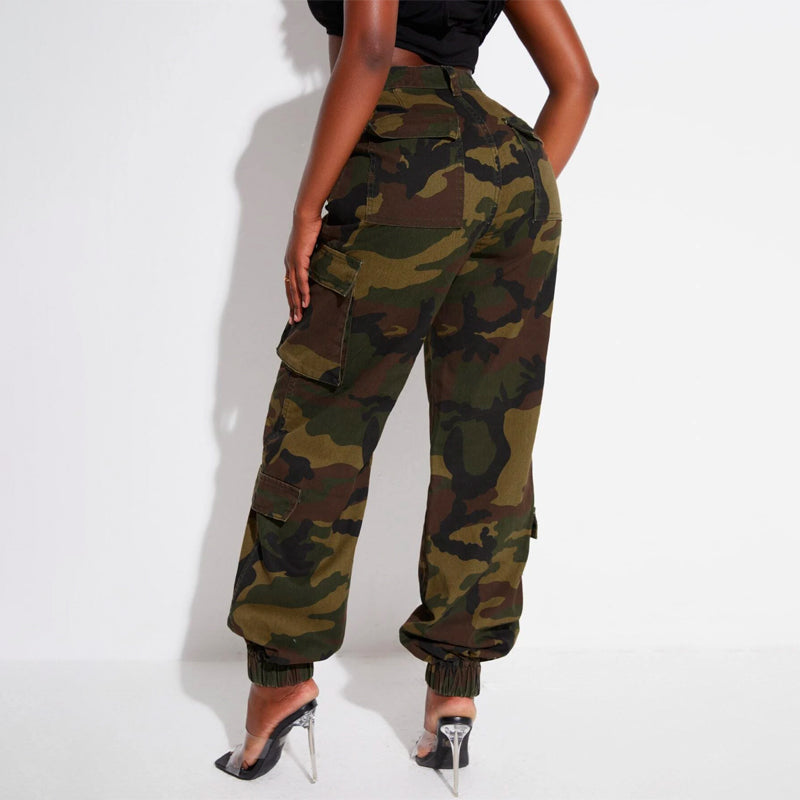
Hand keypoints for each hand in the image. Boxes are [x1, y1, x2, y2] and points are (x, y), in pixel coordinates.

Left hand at [284, 210, 322, 324]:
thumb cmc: (311, 227)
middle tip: (294, 322)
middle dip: (291, 307)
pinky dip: (303, 292)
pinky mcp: (299, 260)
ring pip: (293, 289)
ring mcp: (292, 263)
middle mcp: (289, 264)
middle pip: (289, 290)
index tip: (294, 311)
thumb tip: (324, 261)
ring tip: (299, 317)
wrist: (306, 215)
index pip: (290, 285)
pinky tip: (305, 303)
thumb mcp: (313, 246)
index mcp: (291, 262)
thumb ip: (315, 256)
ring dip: (296, 304)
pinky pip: (301, 280)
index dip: (292, 299)